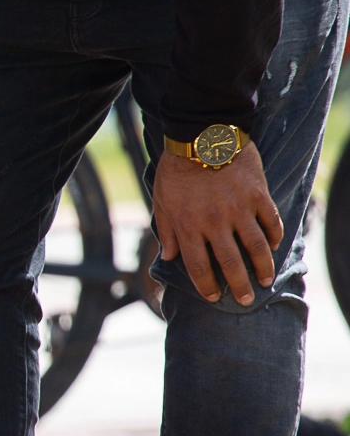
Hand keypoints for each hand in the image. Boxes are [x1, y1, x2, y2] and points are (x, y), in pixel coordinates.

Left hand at [152, 144, 281, 303]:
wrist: (202, 135)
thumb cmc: (176, 169)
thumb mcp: (161, 200)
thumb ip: (166, 230)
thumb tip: (169, 258)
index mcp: (188, 225)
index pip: (198, 265)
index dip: (206, 285)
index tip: (212, 297)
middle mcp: (215, 221)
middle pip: (230, 263)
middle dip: (238, 285)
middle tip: (246, 300)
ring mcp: (239, 208)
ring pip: (256, 246)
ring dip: (263, 267)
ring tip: (265, 281)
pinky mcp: (257, 194)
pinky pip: (271, 221)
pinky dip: (275, 236)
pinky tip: (275, 247)